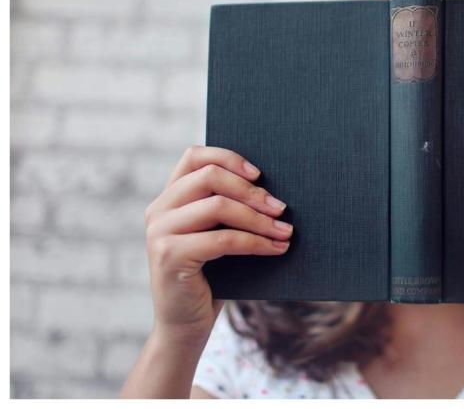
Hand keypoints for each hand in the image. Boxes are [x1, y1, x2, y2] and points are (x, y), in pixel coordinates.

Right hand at [143, 146, 292, 343]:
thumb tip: (275, 189)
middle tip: (281, 208)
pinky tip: (276, 248)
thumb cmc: (212, 277)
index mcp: (169, 198)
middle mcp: (158, 209)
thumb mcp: (217, 234)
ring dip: (259, 218)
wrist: (186, 326)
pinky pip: (223, 239)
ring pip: (218, 206)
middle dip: (251, 191)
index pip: (194, 156)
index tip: (260, 174)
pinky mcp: (170, 256)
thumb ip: (229, 208)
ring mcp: (160, 232)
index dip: (229, 158)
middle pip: (210, 177)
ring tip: (286, 231)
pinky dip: (256, 242)